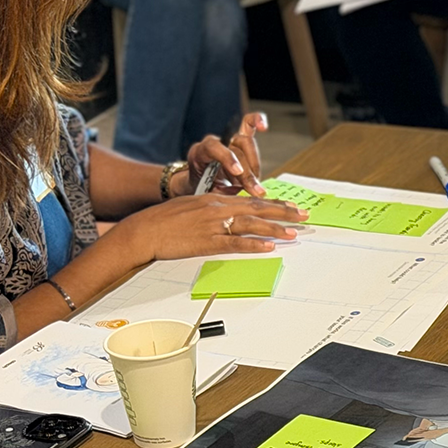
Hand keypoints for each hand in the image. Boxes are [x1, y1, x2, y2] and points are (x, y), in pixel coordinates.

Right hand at [110, 192, 306, 263]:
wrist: (143, 229)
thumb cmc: (164, 220)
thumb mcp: (192, 206)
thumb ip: (213, 209)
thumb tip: (231, 214)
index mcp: (215, 200)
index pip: (251, 200)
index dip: (274, 204)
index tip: (291, 207)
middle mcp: (217, 208)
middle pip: (257, 209)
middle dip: (283, 213)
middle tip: (304, 216)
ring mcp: (213, 225)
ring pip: (251, 225)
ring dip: (275, 229)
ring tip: (294, 233)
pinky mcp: (206, 242)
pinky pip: (235, 243)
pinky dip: (253, 245)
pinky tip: (268, 247)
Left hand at [184, 113, 268, 196]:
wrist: (199, 186)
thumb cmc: (202, 190)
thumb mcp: (206, 194)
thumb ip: (221, 192)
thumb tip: (240, 192)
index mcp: (199, 153)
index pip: (213, 147)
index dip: (228, 158)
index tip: (238, 171)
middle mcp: (214, 144)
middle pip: (236, 149)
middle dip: (247, 172)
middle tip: (254, 190)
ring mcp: (227, 141)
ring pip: (248, 144)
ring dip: (255, 167)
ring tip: (256, 185)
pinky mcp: (239, 141)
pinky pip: (248, 125)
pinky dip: (257, 121)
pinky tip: (263, 126)